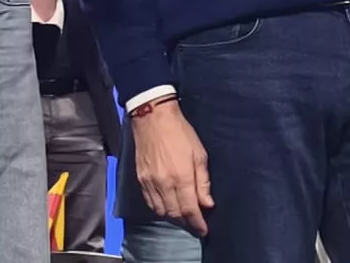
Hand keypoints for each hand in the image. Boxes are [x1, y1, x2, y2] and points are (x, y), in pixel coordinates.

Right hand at [135, 102, 213, 235]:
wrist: (153, 119)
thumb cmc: (180, 133)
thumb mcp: (199, 154)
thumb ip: (203, 182)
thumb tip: (208, 203)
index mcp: (181, 177)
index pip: (190, 209)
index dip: (197, 223)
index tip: (204, 230)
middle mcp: (164, 184)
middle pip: (175, 214)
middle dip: (186, 222)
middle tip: (196, 224)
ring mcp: (150, 183)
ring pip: (161, 211)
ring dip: (173, 217)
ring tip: (184, 216)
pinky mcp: (140, 180)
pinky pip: (150, 203)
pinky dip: (160, 209)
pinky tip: (168, 206)